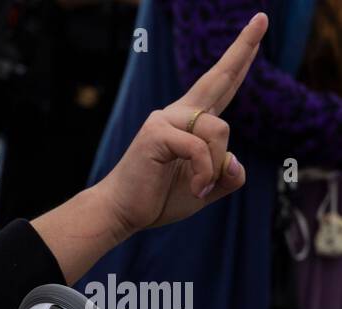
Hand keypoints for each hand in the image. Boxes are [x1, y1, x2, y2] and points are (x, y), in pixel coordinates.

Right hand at [93, 12, 265, 233]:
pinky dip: (204, 173)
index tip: (258, 27)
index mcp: (188, 122)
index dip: (240, 58)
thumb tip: (235, 161)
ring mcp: (165, 120)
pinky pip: (200, 148)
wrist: (120, 214)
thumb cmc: (157, 200)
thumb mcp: (206, 189)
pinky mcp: (156, 133)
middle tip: (262, 17)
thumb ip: (227, 176)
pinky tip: (197, 189)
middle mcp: (177, 114)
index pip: (221, 85)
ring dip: (216, 166)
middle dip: (242, 48)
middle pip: (217, 78)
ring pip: (219, 130)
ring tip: (200, 188)